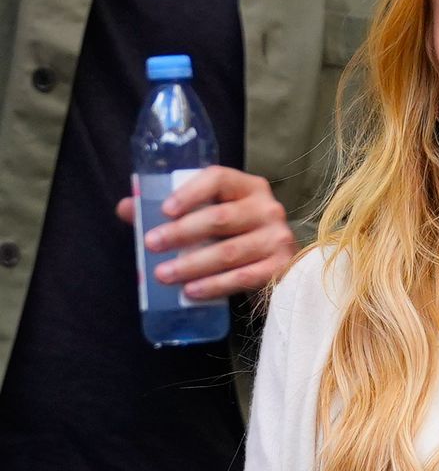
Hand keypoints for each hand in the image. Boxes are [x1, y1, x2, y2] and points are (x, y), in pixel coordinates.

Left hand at [116, 165, 294, 299]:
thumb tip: (126, 208)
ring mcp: (278, 239)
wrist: (280, 269)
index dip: (190, 193)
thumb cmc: (237, 237)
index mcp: (248, 187)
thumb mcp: (210, 217)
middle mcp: (267, 209)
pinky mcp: (281, 268)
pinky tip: (191, 291)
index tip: (164, 210)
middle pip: (220, 218)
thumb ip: (173, 211)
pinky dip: (214, 285)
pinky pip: (243, 277)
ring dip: (192, 264)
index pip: (218, 179)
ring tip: (163, 274)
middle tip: (152, 245)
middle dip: (181, 233)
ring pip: (228, 251)